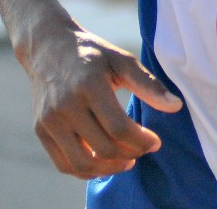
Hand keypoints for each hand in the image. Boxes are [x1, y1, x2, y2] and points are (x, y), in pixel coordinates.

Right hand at [26, 28, 182, 179]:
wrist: (48, 47)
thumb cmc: (92, 53)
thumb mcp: (121, 59)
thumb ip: (148, 83)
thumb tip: (176, 106)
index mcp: (89, 84)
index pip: (119, 128)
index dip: (142, 141)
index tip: (155, 141)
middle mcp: (66, 104)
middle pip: (103, 148)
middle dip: (131, 154)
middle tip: (143, 148)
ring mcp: (49, 120)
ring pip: (82, 164)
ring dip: (109, 169)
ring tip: (127, 160)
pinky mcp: (40, 130)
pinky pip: (64, 164)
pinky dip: (86, 170)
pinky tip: (103, 162)